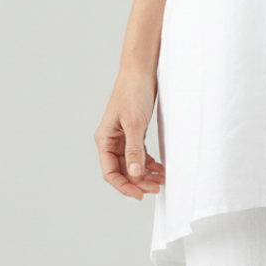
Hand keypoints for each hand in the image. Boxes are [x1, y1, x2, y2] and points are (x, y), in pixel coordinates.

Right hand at [95, 70, 165, 199]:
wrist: (142, 69)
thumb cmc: (133, 91)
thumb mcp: (135, 123)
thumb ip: (134, 150)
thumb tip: (134, 174)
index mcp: (104, 139)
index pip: (110, 172)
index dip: (124, 186)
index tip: (139, 195)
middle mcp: (111, 140)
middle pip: (122, 170)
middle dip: (138, 182)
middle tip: (156, 189)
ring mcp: (123, 136)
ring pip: (132, 163)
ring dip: (145, 174)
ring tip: (161, 180)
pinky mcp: (135, 131)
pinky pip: (139, 153)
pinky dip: (149, 162)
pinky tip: (159, 168)